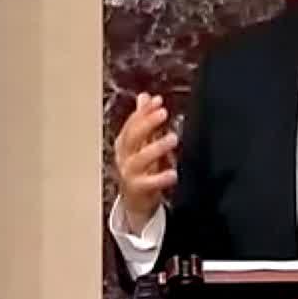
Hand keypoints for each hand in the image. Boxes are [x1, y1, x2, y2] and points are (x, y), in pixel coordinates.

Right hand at [113, 92, 177, 226]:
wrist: (135, 201)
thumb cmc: (140, 170)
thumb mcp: (142, 143)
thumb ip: (144, 121)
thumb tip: (145, 96)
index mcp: (125, 143)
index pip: (132, 123)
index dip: (143, 111)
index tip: (157, 100)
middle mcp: (124, 157)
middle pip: (132, 137)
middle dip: (146, 123)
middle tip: (163, 113)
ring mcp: (129, 173)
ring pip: (139, 159)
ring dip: (156, 147)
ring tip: (172, 139)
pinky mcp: (138, 189)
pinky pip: (148, 183)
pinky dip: (160, 178)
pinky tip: (173, 173)